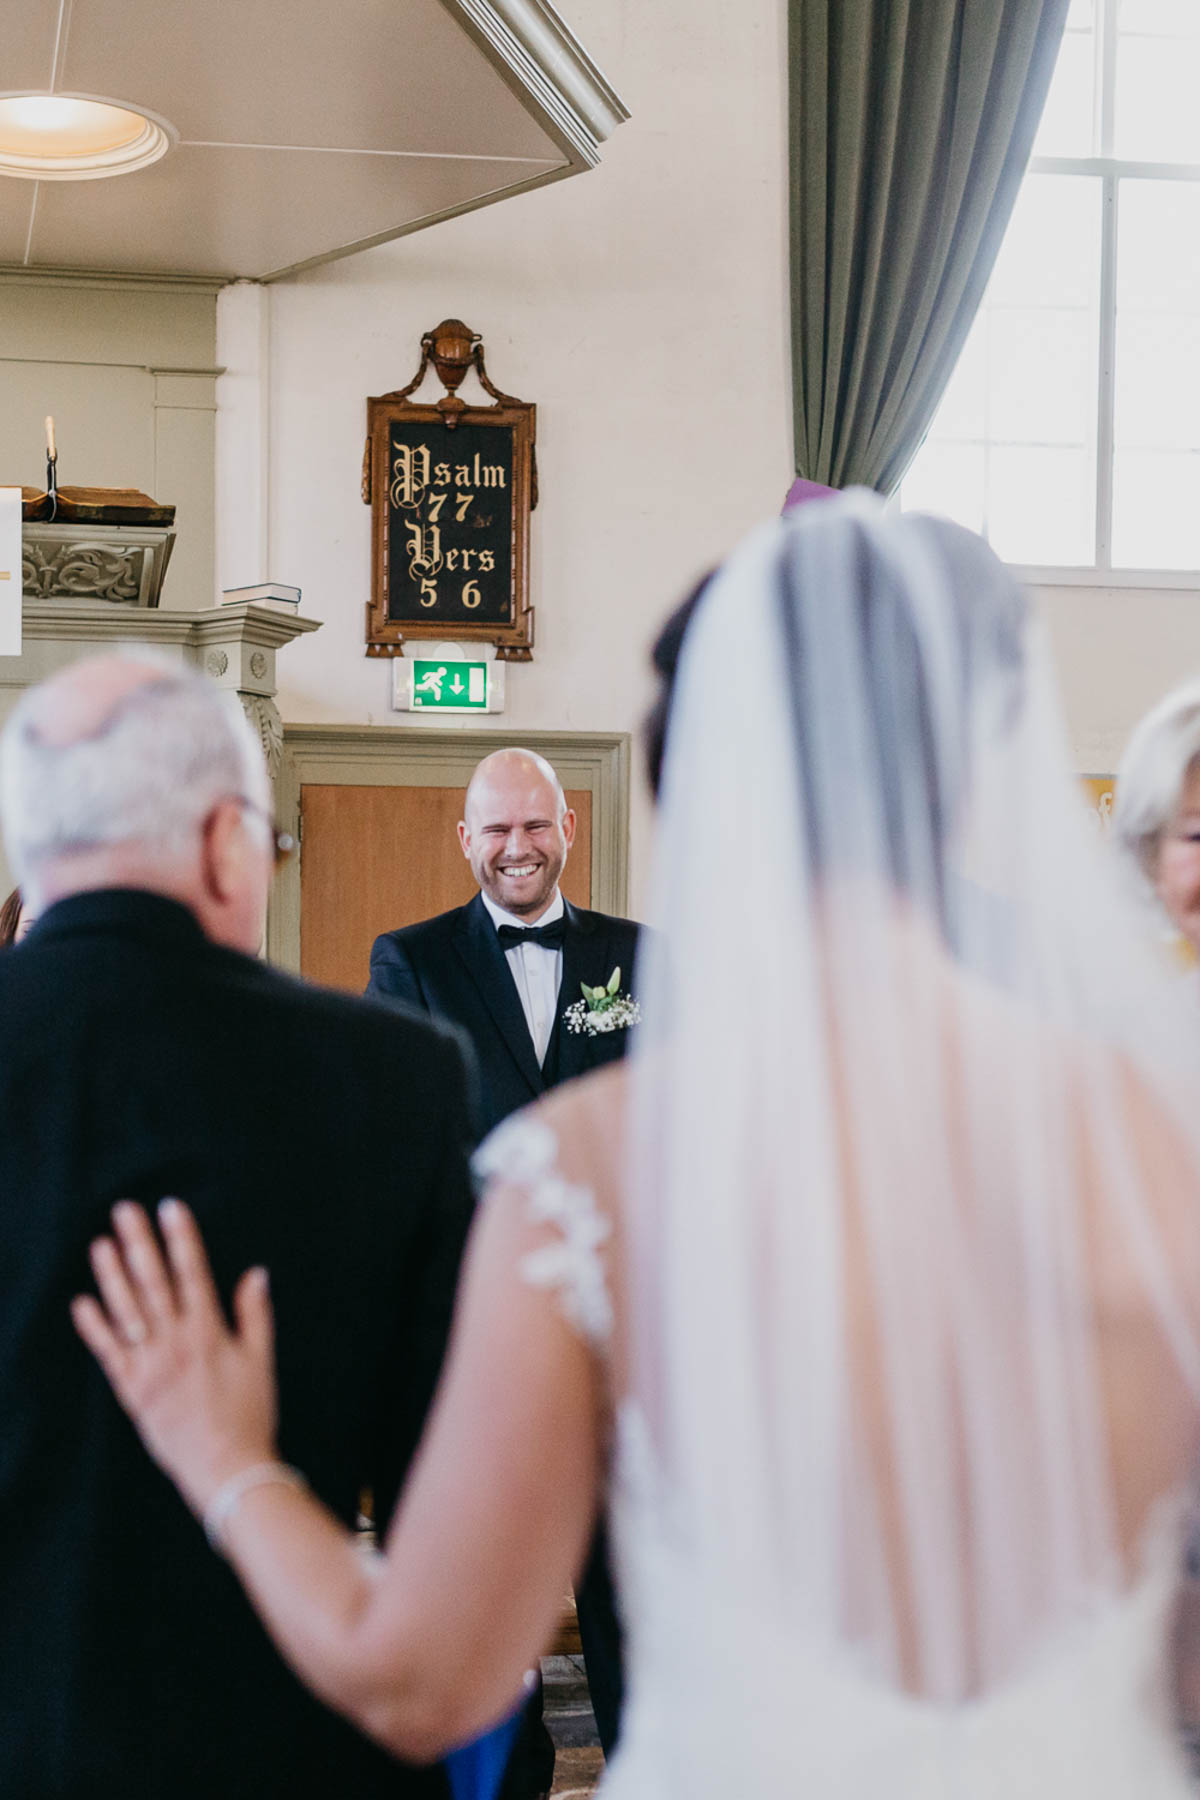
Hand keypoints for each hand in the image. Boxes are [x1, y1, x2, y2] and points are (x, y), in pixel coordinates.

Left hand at [72, 1199, 277, 1516]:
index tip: (171, 1208)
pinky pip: (109, 1354)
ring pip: (127, 1312)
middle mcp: (176, 1343)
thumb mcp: (261, 1360)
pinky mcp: (133, 1390)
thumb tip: (255, 1274)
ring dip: (112, 1276)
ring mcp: (151, 1366)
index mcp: (209, 1332)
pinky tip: (83, 1303)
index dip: (181, 1238)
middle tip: (125, 1211)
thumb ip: (255, 1315)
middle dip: (140, 1243)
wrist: (225, 1467)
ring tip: (101, 1244)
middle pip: (154, 1283)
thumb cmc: (249, 1414)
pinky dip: (95, 1328)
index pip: (193, 1273)